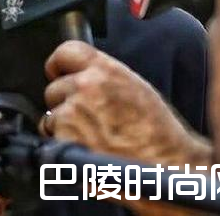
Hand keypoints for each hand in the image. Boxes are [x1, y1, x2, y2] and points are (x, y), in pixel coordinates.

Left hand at [43, 41, 210, 166]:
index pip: (65, 51)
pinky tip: (87, 149)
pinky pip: (51, 137)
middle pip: (54, 87)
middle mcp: (86, 87)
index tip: (58, 74)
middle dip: (65, 102)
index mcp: (104, 70)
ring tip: (93, 136)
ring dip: (64, 125)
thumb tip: (78, 73)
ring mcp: (73, 113)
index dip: (59, 65)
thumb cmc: (158, 131)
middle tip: (88, 118)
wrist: (168, 167)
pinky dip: (62, 144)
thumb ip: (102, 75)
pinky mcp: (65, 139)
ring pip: (51, 114)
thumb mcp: (134, 86)